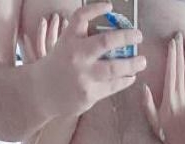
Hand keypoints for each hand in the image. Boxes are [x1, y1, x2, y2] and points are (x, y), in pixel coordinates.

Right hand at [30, 3, 145, 119]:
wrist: (41, 92)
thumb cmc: (58, 65)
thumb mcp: (65, 45)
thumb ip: (84, 39)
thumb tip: (114, 34)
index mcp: (69, 39)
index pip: (81, 17)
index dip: (96, 8)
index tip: (110, 6)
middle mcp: (76, 55)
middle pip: (106, 42)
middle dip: (126, 36)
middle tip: (138, 35)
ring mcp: (83, 76)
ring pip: (115, 68)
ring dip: (133, 64)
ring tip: (143, 61)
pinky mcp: (89, 94)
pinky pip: (113, 85)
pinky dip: (125, 80)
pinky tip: (130, 76)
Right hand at [142, 32, 184, 143]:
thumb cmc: (170, 139)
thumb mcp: (154, 123)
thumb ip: (148, 104)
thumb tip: (143, 87)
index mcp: (170, 99)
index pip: (171, 71)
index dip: (172, 55)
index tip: (172, 42)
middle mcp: (183, 95)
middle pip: (182, 68)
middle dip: (181, 50)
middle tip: (180, 35)